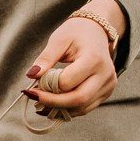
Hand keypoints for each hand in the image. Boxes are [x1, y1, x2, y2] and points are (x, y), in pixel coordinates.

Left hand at [23, 0, 125, 118]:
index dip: (47, 88)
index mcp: (94, 58)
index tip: (31, 88)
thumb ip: (46, 58)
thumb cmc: (76, 33)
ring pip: (82, 108)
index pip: (67, 83)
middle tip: (35, 99)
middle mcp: (105, 74)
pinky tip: (54, 103)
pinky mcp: (106, 92)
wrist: (96, 31)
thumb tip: (31, 75)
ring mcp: (108, 85)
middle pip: (78, 99)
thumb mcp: (59, 40)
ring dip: (59, 109)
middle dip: (53, 103)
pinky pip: (85, 108)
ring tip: (42, 102)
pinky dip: (68, 109)